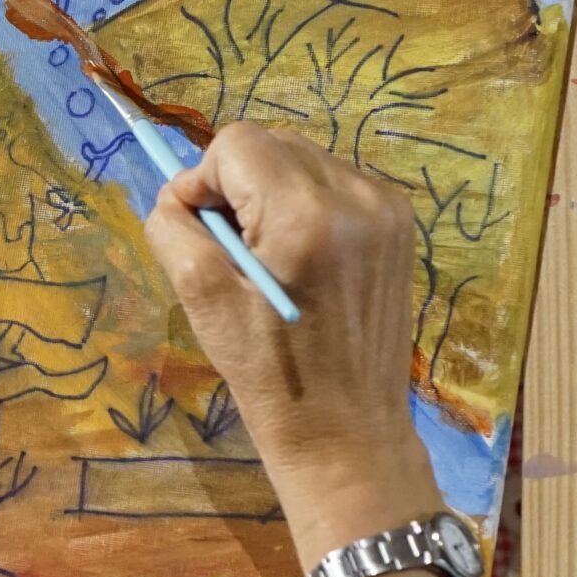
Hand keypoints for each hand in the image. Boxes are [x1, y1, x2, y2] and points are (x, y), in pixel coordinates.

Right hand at [144, 124, 444, 576]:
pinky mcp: (401, 224)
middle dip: (238, 185)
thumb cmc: (269, 375)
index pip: (237, 144)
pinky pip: (336, 184)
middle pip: (273, 144)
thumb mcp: (201, 302)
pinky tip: (304, 262)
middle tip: (233, 250)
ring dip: (272, 193)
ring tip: (270, 260)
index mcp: (306, 215)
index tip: (201, 233)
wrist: (347, 432)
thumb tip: (177, 194)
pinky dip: (307, 207)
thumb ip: (175, 229)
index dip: (203, 181)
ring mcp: (387, 208)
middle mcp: (357, 196)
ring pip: (304, 160)